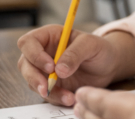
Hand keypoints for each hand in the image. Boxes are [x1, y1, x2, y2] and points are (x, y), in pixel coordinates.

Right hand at [17, 26, 134, 106]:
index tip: (50, 67)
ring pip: (33, 81)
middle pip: (25, 64)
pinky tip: (70, 99)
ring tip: (68, 96)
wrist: (109, 66)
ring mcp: (45, 70)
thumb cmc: (100, 49)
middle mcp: (43, 52)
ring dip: (48, 91)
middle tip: (47, 88)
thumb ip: (75, 53)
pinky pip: (46, 93)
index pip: (28, 42)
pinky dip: (56, 98)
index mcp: (49, 36)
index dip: (34, 54)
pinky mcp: (52, 85)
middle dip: (34, 78)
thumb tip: (59, 70)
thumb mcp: (91, 45)